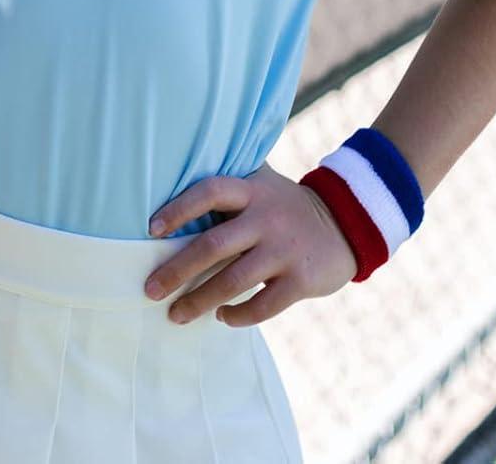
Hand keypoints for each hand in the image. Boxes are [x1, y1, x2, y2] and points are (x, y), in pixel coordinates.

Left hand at [144, 166, 358, 326]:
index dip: (180, 209)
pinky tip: (221, 317)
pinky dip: (238, 315)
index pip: (210, 192)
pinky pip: (263, 305)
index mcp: (252, 190)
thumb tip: (170, 179)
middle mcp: (267, 217)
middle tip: (150, 289)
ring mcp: (284, 250)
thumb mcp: (261, 185)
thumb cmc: (283, 206)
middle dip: (177, 270)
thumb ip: (228, 186)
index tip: (151, 230)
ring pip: (233, 281)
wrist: (345, 225)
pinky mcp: (301, 280)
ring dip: (200, 300)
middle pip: (214, 244)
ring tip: (176, 314)